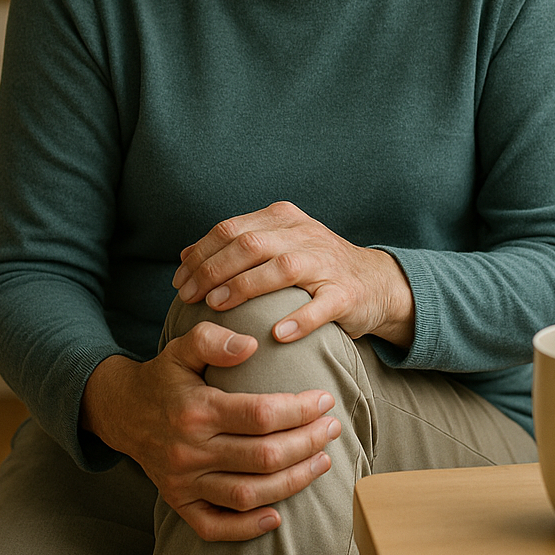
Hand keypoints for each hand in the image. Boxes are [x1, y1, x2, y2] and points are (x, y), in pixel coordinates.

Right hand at [80, 321, 341, 541]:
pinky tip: (278, 516)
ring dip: (292, 482)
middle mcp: (189, 451)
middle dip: (307, 443)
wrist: (121, 413)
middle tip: (332, 429)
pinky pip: (214, 526)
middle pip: (263, 457)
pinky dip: (247, 528)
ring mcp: (183, 482)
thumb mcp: (181, 348)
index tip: (324, 400)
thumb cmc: (164, 378)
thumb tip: (251, 345)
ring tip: (322, 462)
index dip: (299, 410)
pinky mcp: (179, 503)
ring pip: (248, 494)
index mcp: (196, 411)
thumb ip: (213, 339)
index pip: (260, 415)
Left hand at [172, 200, 414, 348]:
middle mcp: (304, 235)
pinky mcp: (346, 294)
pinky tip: (276, 334)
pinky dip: (298, 319)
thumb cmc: (313, 267)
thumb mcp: (276, 246)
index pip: (232, 229)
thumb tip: (185, 256)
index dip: (200, 254)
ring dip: (245, 286)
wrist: (375, 282)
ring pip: (281, 268)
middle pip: (250, 244)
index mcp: (282, 219)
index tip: (179, 281)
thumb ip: (235, 247)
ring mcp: (327, 264)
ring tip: (218, 305)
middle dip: (213, 270)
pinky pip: (321, 306)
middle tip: (190, 297)